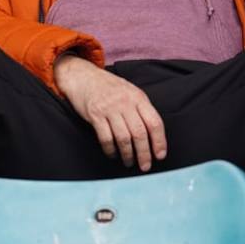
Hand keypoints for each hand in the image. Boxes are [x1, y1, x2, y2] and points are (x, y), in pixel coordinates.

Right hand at [54, 53, 166, 171]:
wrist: (84, 76)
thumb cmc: (110, 87)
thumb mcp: (131, 92)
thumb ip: (141, 109)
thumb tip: (154, 135)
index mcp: (138, 98)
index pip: (154, 122)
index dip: (159, 141)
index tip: (160, 155)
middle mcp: (125, 103)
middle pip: (139, 133)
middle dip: (144, 153)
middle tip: (145, 166)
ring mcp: (110, 109)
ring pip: (123, 138)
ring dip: (128, 155)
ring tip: (129, 162)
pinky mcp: (95, 115)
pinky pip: (106, 138)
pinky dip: (110, 150)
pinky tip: (113, 155)